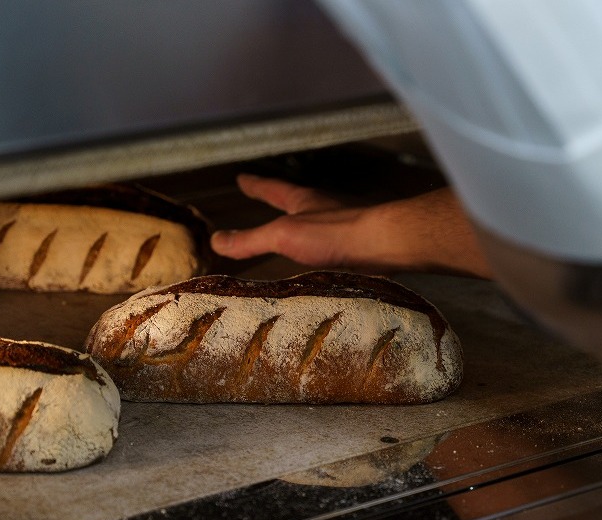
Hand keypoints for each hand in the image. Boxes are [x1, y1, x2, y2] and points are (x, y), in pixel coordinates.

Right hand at [211, 174, 491, 277]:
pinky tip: (323, 260)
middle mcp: (324, 210)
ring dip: (303, 223)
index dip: (256, 185)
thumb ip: (250, 240)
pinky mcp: (358, 247)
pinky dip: (320, 247)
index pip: (273, 189)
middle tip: (269, 196)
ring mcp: (343, 226)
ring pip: (317, 221)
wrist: (385, 245)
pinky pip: (332, 244)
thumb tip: (216, 240)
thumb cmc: (335, 234)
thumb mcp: (283, 236)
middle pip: (298, 201)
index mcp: (303, 202)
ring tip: (293, 230)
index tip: (243, 177)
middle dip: (282, 200)